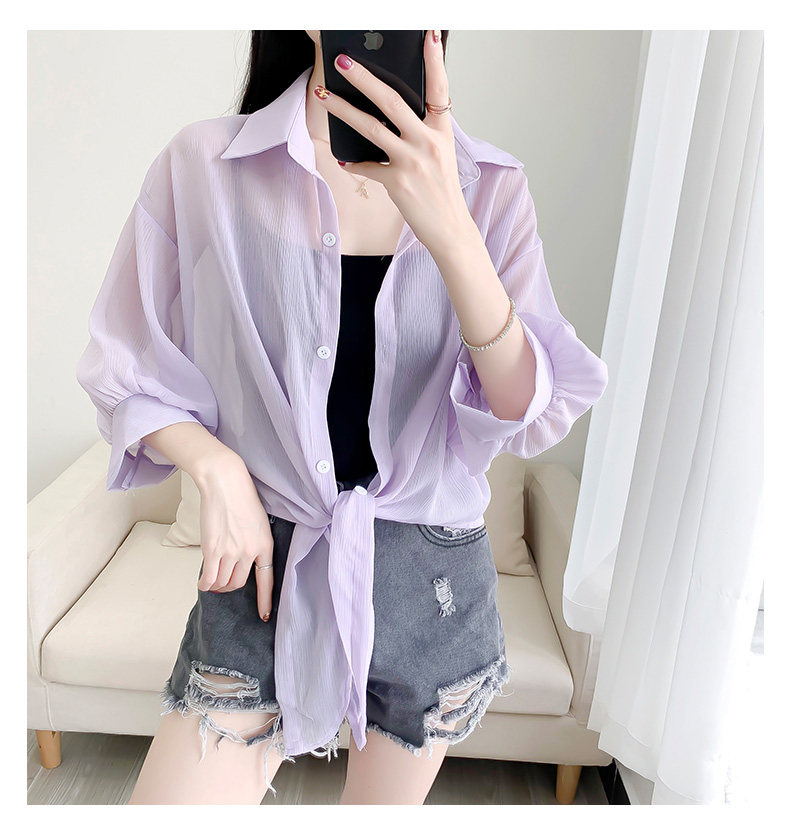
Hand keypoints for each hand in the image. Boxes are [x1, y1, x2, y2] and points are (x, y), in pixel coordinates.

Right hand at [193, 453, 274, 622]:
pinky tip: (203, 582)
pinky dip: (204, 584)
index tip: (265, 615)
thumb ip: (255, 542)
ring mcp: (231, 552)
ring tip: (213, 582)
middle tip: (223, 585)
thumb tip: (246, 559)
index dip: (265, 600)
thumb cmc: (241, 497)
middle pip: (239, 583)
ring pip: (223, 582)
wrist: (225, 483)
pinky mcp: (212, 549)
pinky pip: (209, 577)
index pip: (267, 580)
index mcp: (265, 545)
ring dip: (217, 586)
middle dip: (230, 587)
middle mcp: (250, 551)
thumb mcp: (259, 522)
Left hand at [312, 29, 474, 254]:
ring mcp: (412, 161)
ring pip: (370, 127)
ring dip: (343, 109)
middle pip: (391, 100)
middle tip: (344, 62)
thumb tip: (388, 116)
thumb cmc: (442, 192)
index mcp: (442, 132)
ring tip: (324, 96)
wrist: (450, 229)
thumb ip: (421, 133)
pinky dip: (354, 163)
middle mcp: (428, 142)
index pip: (440, 89)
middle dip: (364, 78)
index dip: (435, 60)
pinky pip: (368, 166)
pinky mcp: (397, 182)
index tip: (428, 34)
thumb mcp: (441, 156)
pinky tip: (343, 159)